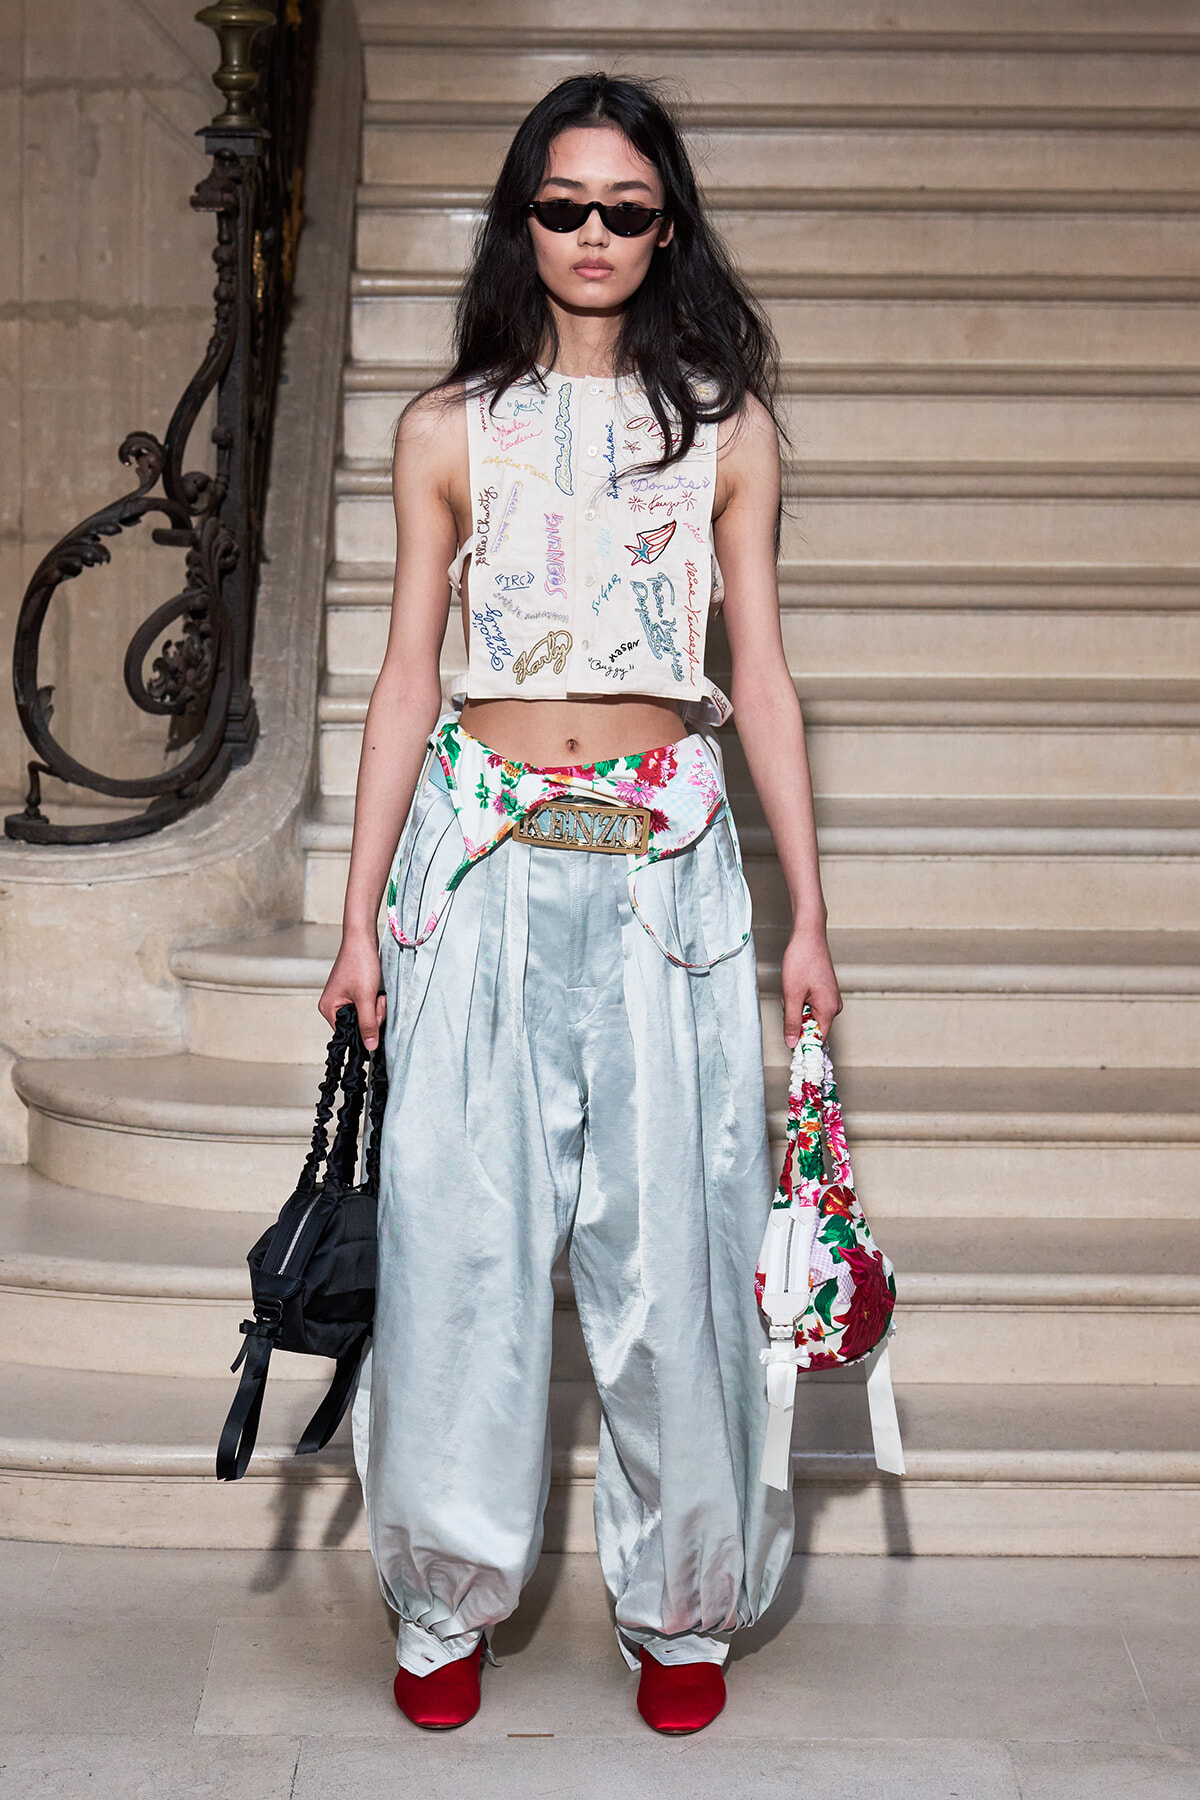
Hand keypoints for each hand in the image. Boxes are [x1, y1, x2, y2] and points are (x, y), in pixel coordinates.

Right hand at [319, 933, 385, 1051]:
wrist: (363, 938)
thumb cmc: (359, 962)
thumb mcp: (367, 997)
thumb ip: (368, 1024)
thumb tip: (370, 1047)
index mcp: (328, 1009)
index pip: (348, 1033)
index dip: (365, 1027)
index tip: (374, 1014)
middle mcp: (332, 1005)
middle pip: (358, 1025)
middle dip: (373, 1014)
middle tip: (376, 998)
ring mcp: (343, 999)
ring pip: (365, 1015)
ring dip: (376, 1006)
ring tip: (376, 992)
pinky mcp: (352, 993)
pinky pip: (366, 1006)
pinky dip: (375, 1000)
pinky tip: (376, 990)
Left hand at [781, 925, 841, 1046]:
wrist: (808, 936)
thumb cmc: (802, 961)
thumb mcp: (792, 995)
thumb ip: (792, 1022)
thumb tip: (792, 1043)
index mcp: (829, 1010)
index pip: (817, 1040)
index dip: (803, 1044)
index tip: (790, 1044)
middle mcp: (834, 1006)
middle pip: (812, 1027)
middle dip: (796, 1019)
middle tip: (789, 1001)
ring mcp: (830, 998)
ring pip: (809, 1015)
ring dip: (796, 1008)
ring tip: (792, 989)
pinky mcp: (825, 991)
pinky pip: (810, 1005)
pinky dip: (799, 1000)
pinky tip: (796, 986)